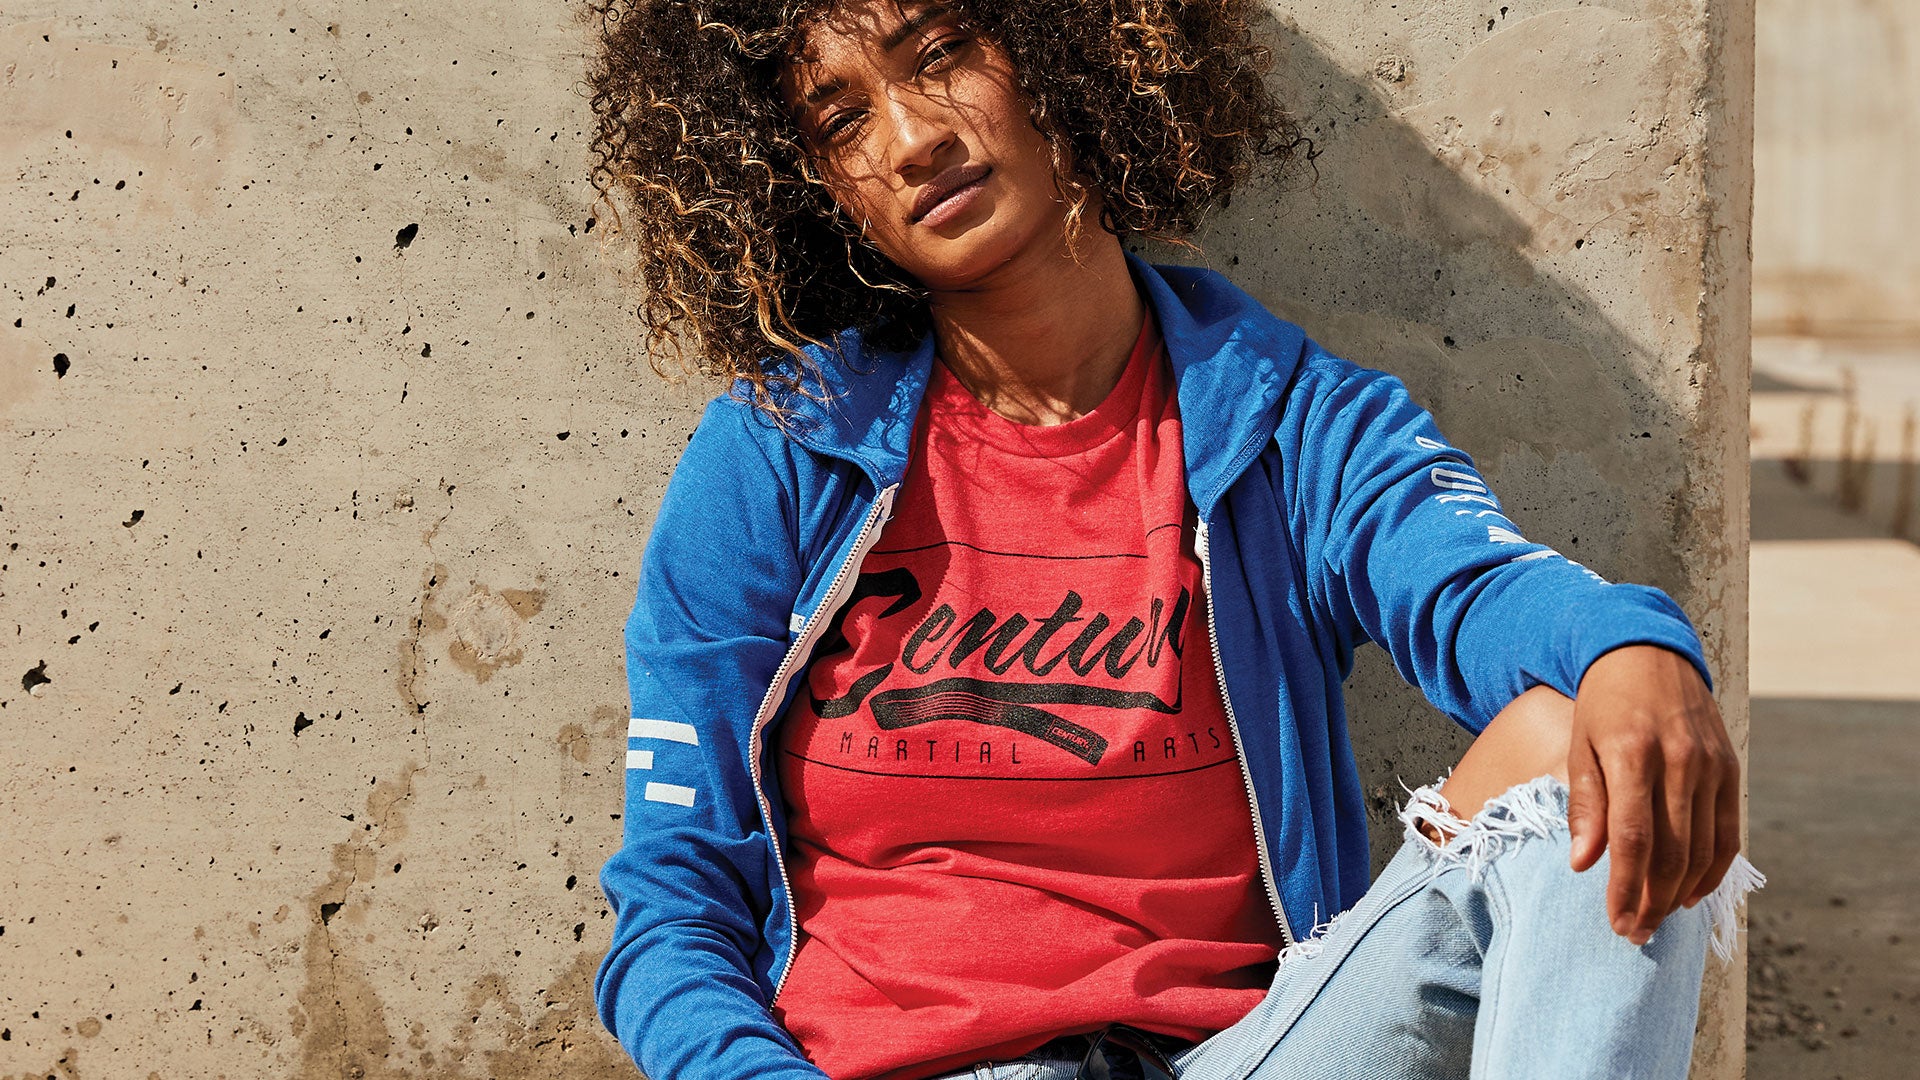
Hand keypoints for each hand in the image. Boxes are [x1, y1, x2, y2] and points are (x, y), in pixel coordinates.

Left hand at [1566, 645, 1740, 944]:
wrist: (1647, 654)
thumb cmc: (1603, 705)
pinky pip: (1728, 833)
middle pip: (1672, 851)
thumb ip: (1586, 804)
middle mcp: (1678, 760)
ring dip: (1681, 894)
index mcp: (1632, 753)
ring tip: (1656, 920)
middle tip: (1635, 933)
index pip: (1633, 838)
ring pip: (1703, 849)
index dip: (1626, 887)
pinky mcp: (1731, 768)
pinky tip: (1691, 894)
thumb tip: (1583, 863)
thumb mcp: (1580, 745)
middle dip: (1653, 901)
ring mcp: (1711, 765)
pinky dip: (1713, 870)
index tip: (1616, 922)